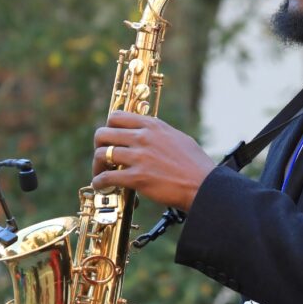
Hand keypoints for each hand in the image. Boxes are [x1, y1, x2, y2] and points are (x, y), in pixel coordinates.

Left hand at [93, 111, 214, 210]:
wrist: (204, 187)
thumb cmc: (197, 166)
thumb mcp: (179, 139)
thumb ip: (160, 135)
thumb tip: (151, 135)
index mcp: (153, 126)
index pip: (116, 116)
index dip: (109, 128)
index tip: (111, 139)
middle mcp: (143, 137)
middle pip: (103, 133)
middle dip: (99, 146)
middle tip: (103, 157)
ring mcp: (139, 157)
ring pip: (100, 154)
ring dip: (97, 166)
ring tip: (101, 174)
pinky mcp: (137, 177)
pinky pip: (107, 177)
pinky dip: (99, 182)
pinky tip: (102, 187)